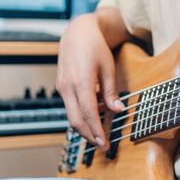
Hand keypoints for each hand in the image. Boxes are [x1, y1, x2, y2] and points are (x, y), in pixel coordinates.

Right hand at [56, 13, 124, 149]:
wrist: (76, 33)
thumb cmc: (95, 47)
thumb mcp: (108, 67)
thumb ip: (111, 91)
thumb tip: (118, 111)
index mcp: (80, 82)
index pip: (88, 113)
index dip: (96, 131)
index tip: (105, 144)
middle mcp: (67, 87)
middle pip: (75, 120)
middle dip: (89, 136)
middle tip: (103, 146)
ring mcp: (62, 88)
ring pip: (71, 115)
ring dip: (84, 128)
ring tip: (100, 136)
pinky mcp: (62, 87)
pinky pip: (71, 107)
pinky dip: (81, 116)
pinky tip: (95, 118)